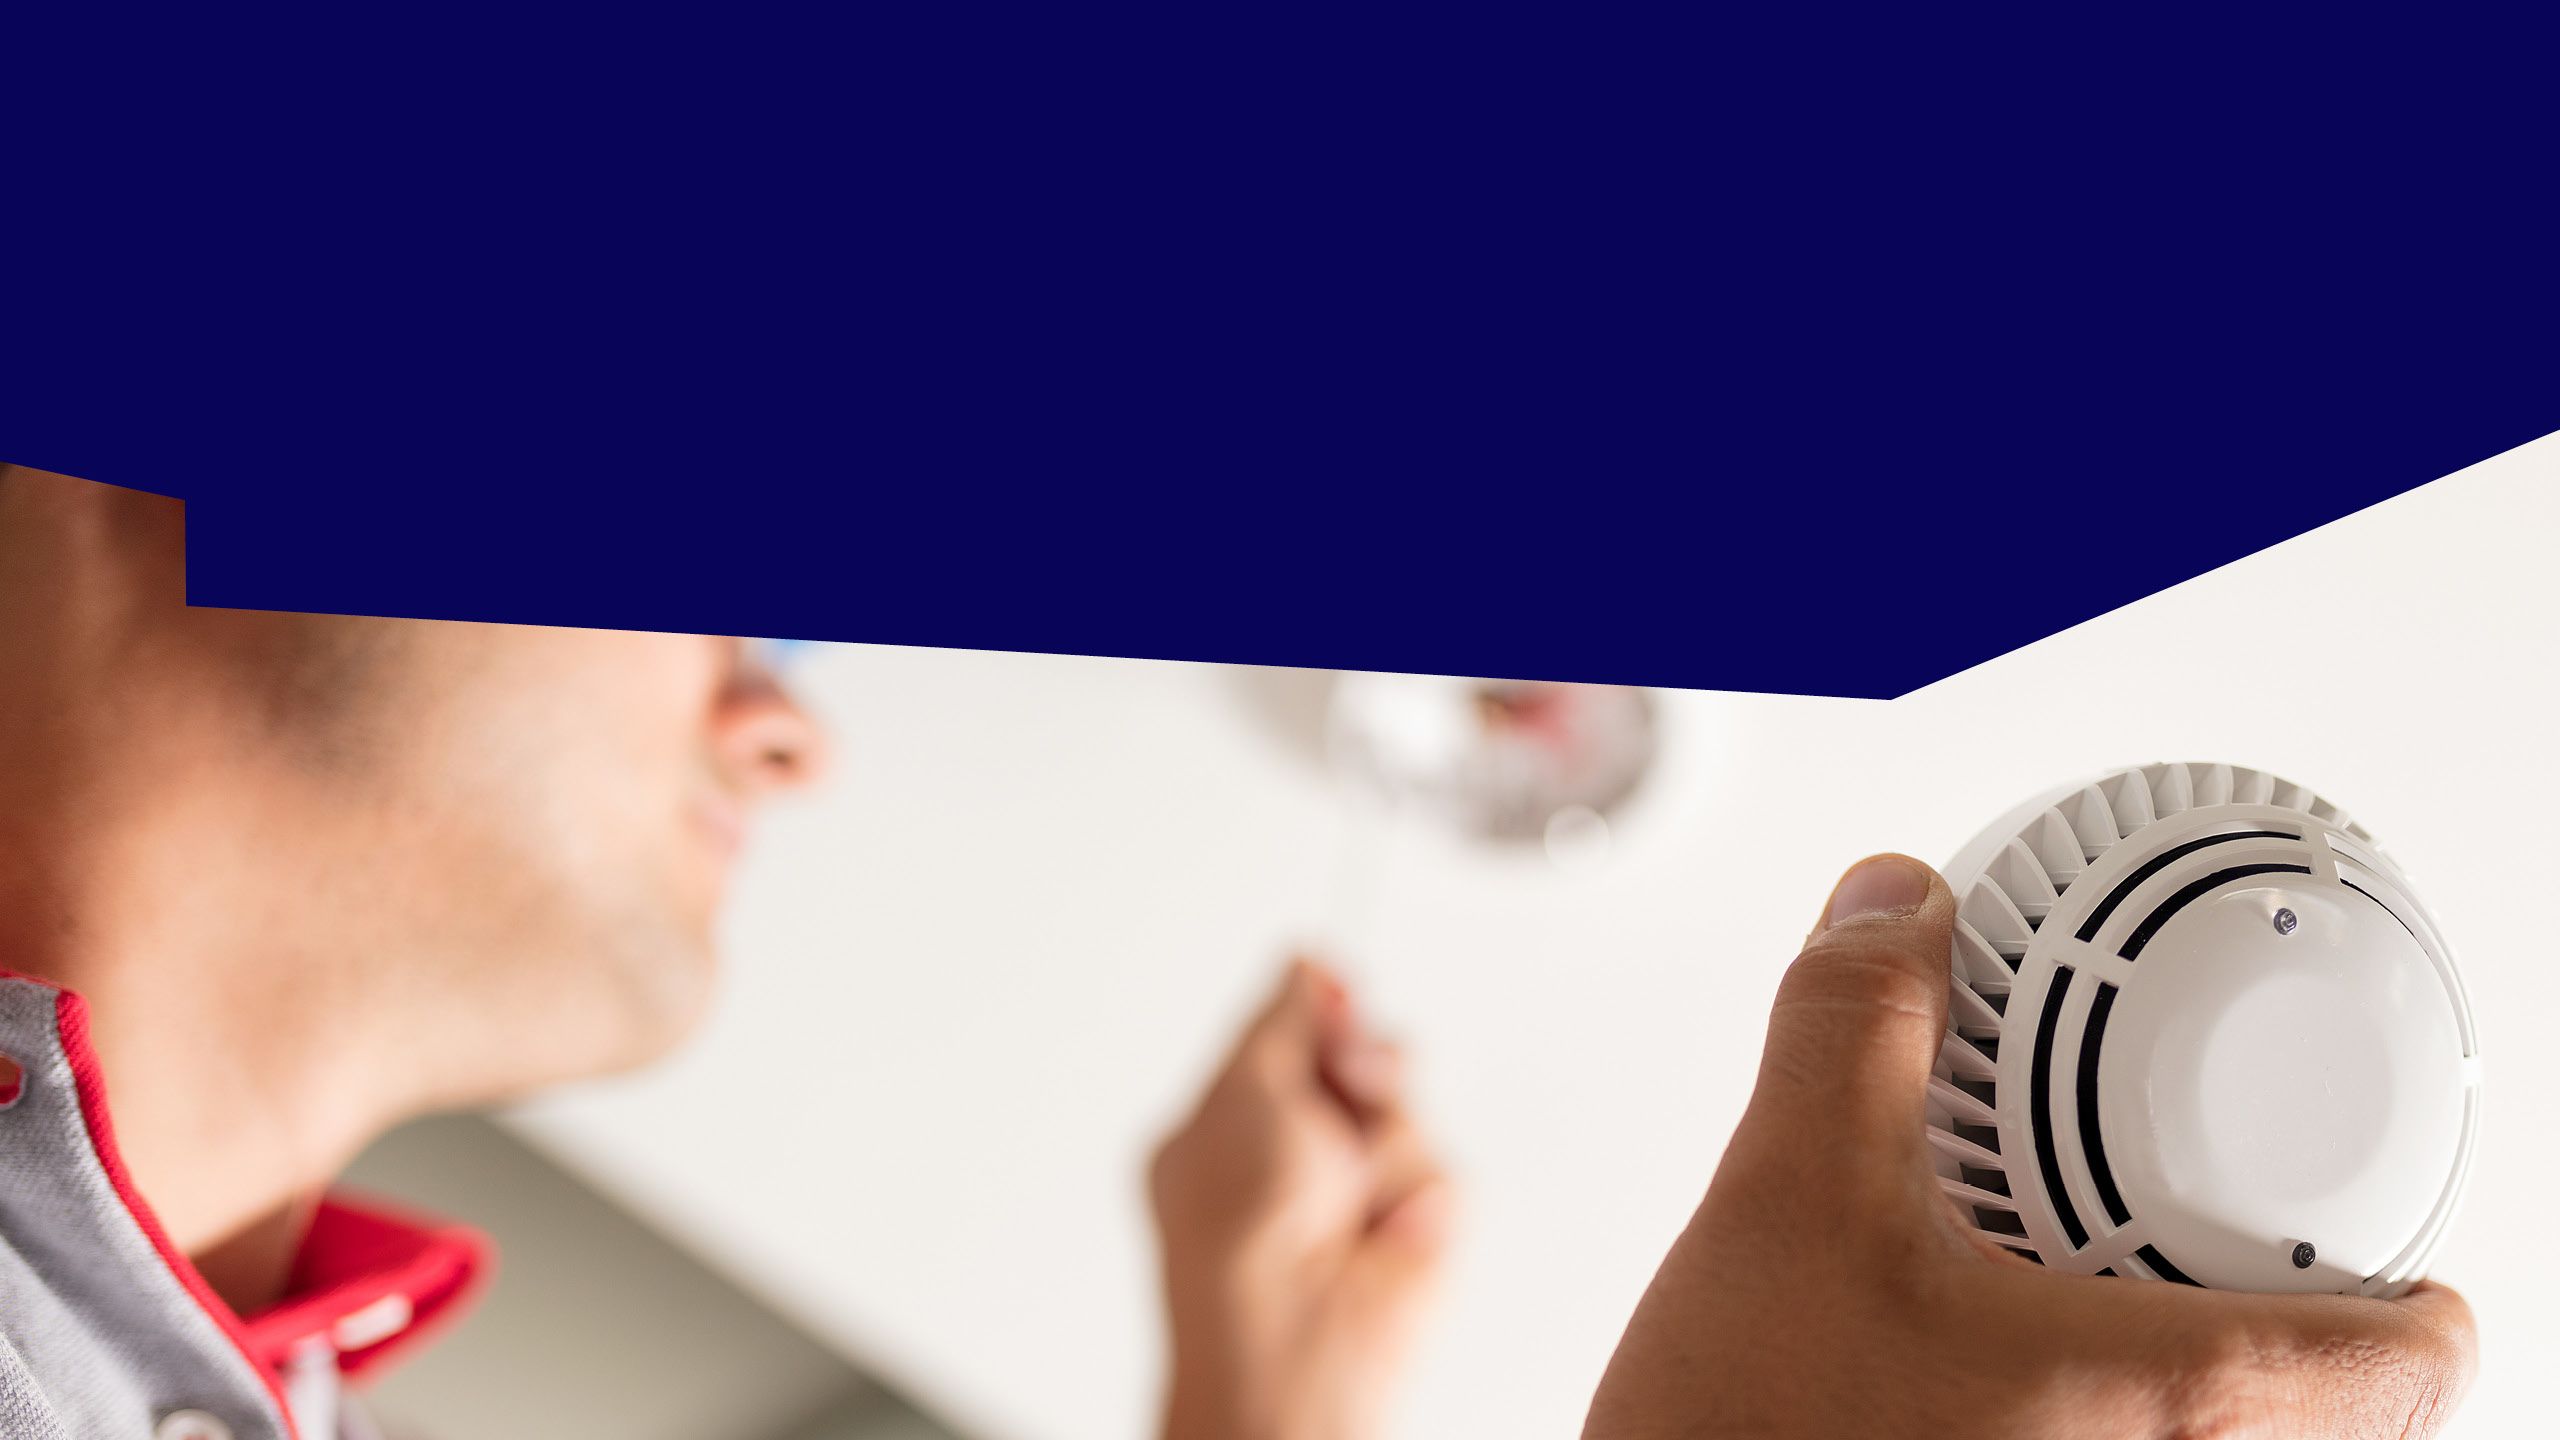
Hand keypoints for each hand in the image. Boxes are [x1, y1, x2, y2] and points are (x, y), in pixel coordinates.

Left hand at [1150, 960, 1453, 1439]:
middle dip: (1363, 1062)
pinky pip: (1437, 1167)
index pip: (1292, 1030)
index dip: (1323, 1004)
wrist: (1292, 1334)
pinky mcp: (1412, 1223)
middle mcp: (1297, 1149)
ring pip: (1406, 1105)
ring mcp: (1356, 1186)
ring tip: (1342, 1186)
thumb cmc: (1236, 1234)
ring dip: (1382, 1133)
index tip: (1336, 991)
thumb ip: (1279, 1020)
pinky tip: (1377, 1230)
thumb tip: (1305, 964)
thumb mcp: (1239, 1094)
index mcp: (1235, 1119)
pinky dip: (1408, 1190)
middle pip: (1365, 1054)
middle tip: (1345, 1085)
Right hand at [1586, 854, 2476, 1438]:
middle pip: (2314, 1407)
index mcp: (2168, 1400)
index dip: (2414, 1296)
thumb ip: (1858, 1025)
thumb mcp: (1792, 1186)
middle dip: (2258, 1298)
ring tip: (2074, 1275)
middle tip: (2203, 1225)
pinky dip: (2075, 1394)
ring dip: (2158, 1350)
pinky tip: (1969, 1344)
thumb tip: (1894, 914)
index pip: (2404, 1368)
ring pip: (2196, 1438)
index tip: (2379, 1241)